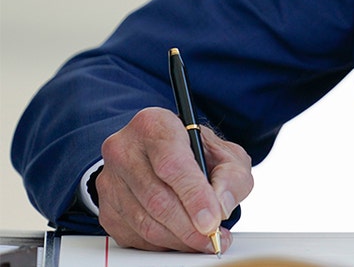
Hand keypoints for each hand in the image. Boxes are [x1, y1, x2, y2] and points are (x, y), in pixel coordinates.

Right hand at [96, 107, 253, 252]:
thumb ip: (232, 177)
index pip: (172, 164)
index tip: (212, 220)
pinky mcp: (106, 207)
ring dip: (178, 239)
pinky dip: (162, 244)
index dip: (193, 196)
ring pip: (144, 222)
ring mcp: (110, 179)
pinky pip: (134, 235)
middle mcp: (125, 149)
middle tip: (213, 238)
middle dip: (189, 226)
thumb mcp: (227, 155)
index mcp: (154, 125)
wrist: (166, 156)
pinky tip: (181, 238)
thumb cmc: (198, 153)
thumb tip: (221, 206)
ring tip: (204, 241)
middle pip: (157, 198)